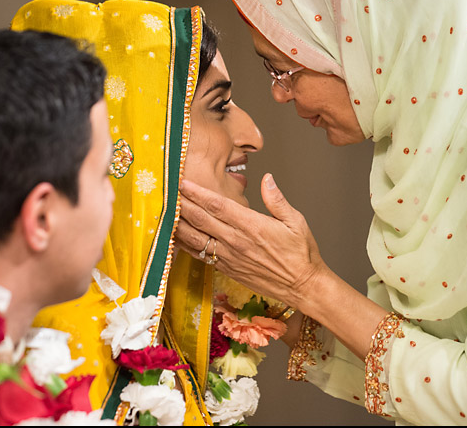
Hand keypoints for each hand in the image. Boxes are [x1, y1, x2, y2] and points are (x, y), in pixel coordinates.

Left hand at [176, 173, 325, 309]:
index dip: (197, 193)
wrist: (303, 287)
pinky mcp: (227, 269)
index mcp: (252, 226)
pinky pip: (200, 255)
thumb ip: (277, 200)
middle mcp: (237, 242)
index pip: (218, 206)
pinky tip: (175, 237)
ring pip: (195, 239)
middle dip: (182, 203)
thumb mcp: (296, 221)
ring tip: (164, 210)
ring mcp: (229, 257)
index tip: (183, 181)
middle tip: (166, 189)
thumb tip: (267, 179)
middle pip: (201, 220)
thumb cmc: (302, 254)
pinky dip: (185, 245)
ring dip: (178, 224)